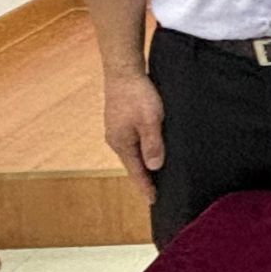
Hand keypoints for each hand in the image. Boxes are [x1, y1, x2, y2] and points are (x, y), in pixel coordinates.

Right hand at [103, 70, 164, 203]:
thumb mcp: (151, 120)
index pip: (136, 171)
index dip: (146, 186)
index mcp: (121, 144)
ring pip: (132, 152)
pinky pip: (133, 141)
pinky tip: (148, 150)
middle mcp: (116, 140)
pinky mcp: (121, 120)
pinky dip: (141, 150)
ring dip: (142, 164)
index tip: (153, 201)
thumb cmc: (137, 95)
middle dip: (143, 178)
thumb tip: (154, 167)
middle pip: (132, 164)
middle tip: (154, 192)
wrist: (123, 71)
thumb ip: (153, 144)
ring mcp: (117, 130)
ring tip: (153, 175)